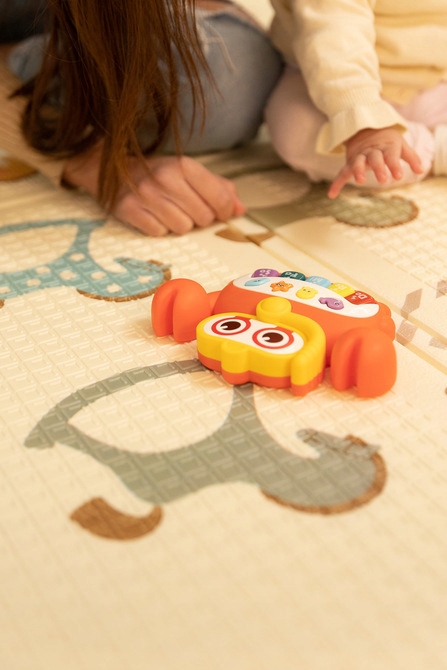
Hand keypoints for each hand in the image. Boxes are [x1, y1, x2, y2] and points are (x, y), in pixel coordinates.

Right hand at [63, 147, 245, 235]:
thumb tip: (239, 209)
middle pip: (203, 218)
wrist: (109, 167)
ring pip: (182, 228)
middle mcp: (165, 178)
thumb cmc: (157, 173)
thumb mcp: (189, 173)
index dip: (223, 211)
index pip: (220, 199)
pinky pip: (159, 233)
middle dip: (199, 218)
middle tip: (186, 208)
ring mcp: (145, 194)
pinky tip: (153, 215)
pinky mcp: (129, 210)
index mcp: (184, 165)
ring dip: (179, 224)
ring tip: (169, 211)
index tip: (217, 211)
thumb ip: (219, 188)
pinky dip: (159, 228)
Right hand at [328, 127, 423, 198]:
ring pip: (357, 163)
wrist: (366, 128)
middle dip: (378, 168)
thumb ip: (411, 158)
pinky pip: (342, 173)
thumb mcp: (400, 145)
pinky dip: (336, 183)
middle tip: (383, 180)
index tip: (398, 176)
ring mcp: (359, 157)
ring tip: (361, 181)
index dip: (394, 165)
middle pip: (374, 158)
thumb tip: (421, 170)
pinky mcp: (350, 163)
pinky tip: (331, 195)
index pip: (391, 156)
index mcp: (386, 147)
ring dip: (358, 171)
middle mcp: (371, 151)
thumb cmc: (387, 141)